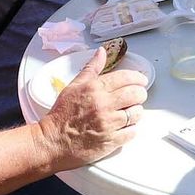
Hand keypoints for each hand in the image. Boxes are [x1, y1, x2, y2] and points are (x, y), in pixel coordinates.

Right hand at [37, 48, 147, 170]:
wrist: (52, 142)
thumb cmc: (62, 114)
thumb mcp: (74, 86)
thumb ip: (91, 68)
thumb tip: (101, 52)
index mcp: (95, 88)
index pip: (126, 77)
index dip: (138, 78)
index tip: (141, 80)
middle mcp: (104, 105)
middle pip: (136, 94)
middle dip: (140, 93)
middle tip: (138, 95)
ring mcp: (108, 124)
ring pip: (136, 113)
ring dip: (136, 111)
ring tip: (130, 111)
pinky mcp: (111, 141)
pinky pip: (132, 132)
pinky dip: (131, 129)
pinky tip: (125, 126)